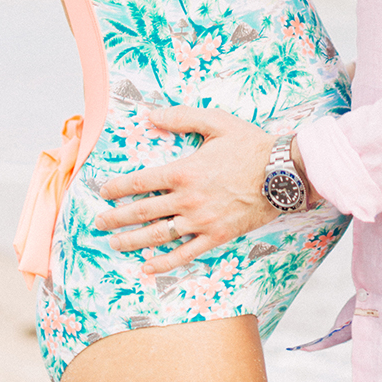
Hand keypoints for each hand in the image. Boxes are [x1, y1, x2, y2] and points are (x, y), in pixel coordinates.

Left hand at [94, 107, 276, 274]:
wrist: (283, 174)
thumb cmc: (250, 145)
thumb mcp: (217, 122)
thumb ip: (182, 117)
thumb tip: (152, 114)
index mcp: (185, 171)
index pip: (141, 181)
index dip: (118, 187)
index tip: (102, 191)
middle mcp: (188, 199)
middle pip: (143, 211)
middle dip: (117, 217)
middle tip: (98, 221)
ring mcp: (201, 221)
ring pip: (158, 235)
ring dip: (132, 241)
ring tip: (114, 243)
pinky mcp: (216, 236)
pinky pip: (185, 253)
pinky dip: (165, 262)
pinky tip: (148, 266)